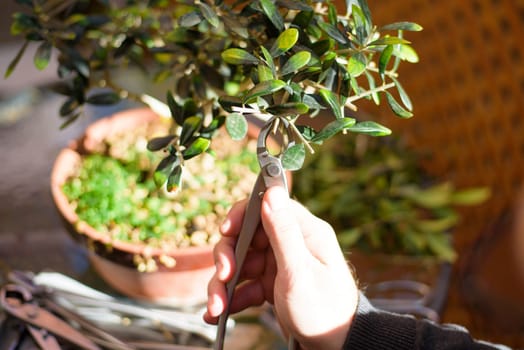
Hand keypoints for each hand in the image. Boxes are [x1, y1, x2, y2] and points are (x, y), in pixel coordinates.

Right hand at [204, 186, 358, 349]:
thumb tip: (272, 191)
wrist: (334, 349)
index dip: (241, 215)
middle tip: (223, 276)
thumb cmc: (324, 311)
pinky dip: (231, 297)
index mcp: (305, 232)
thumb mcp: (299, 271)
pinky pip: (245, 284)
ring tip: (217, 307)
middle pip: (247, 236)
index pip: (268, 206)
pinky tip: (219, 313)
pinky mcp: (272, 284)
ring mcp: (280, 264)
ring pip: (241, 262)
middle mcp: (291, 244)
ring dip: (224, 283)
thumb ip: (283, 232)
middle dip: (228, 256)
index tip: (226, 230)